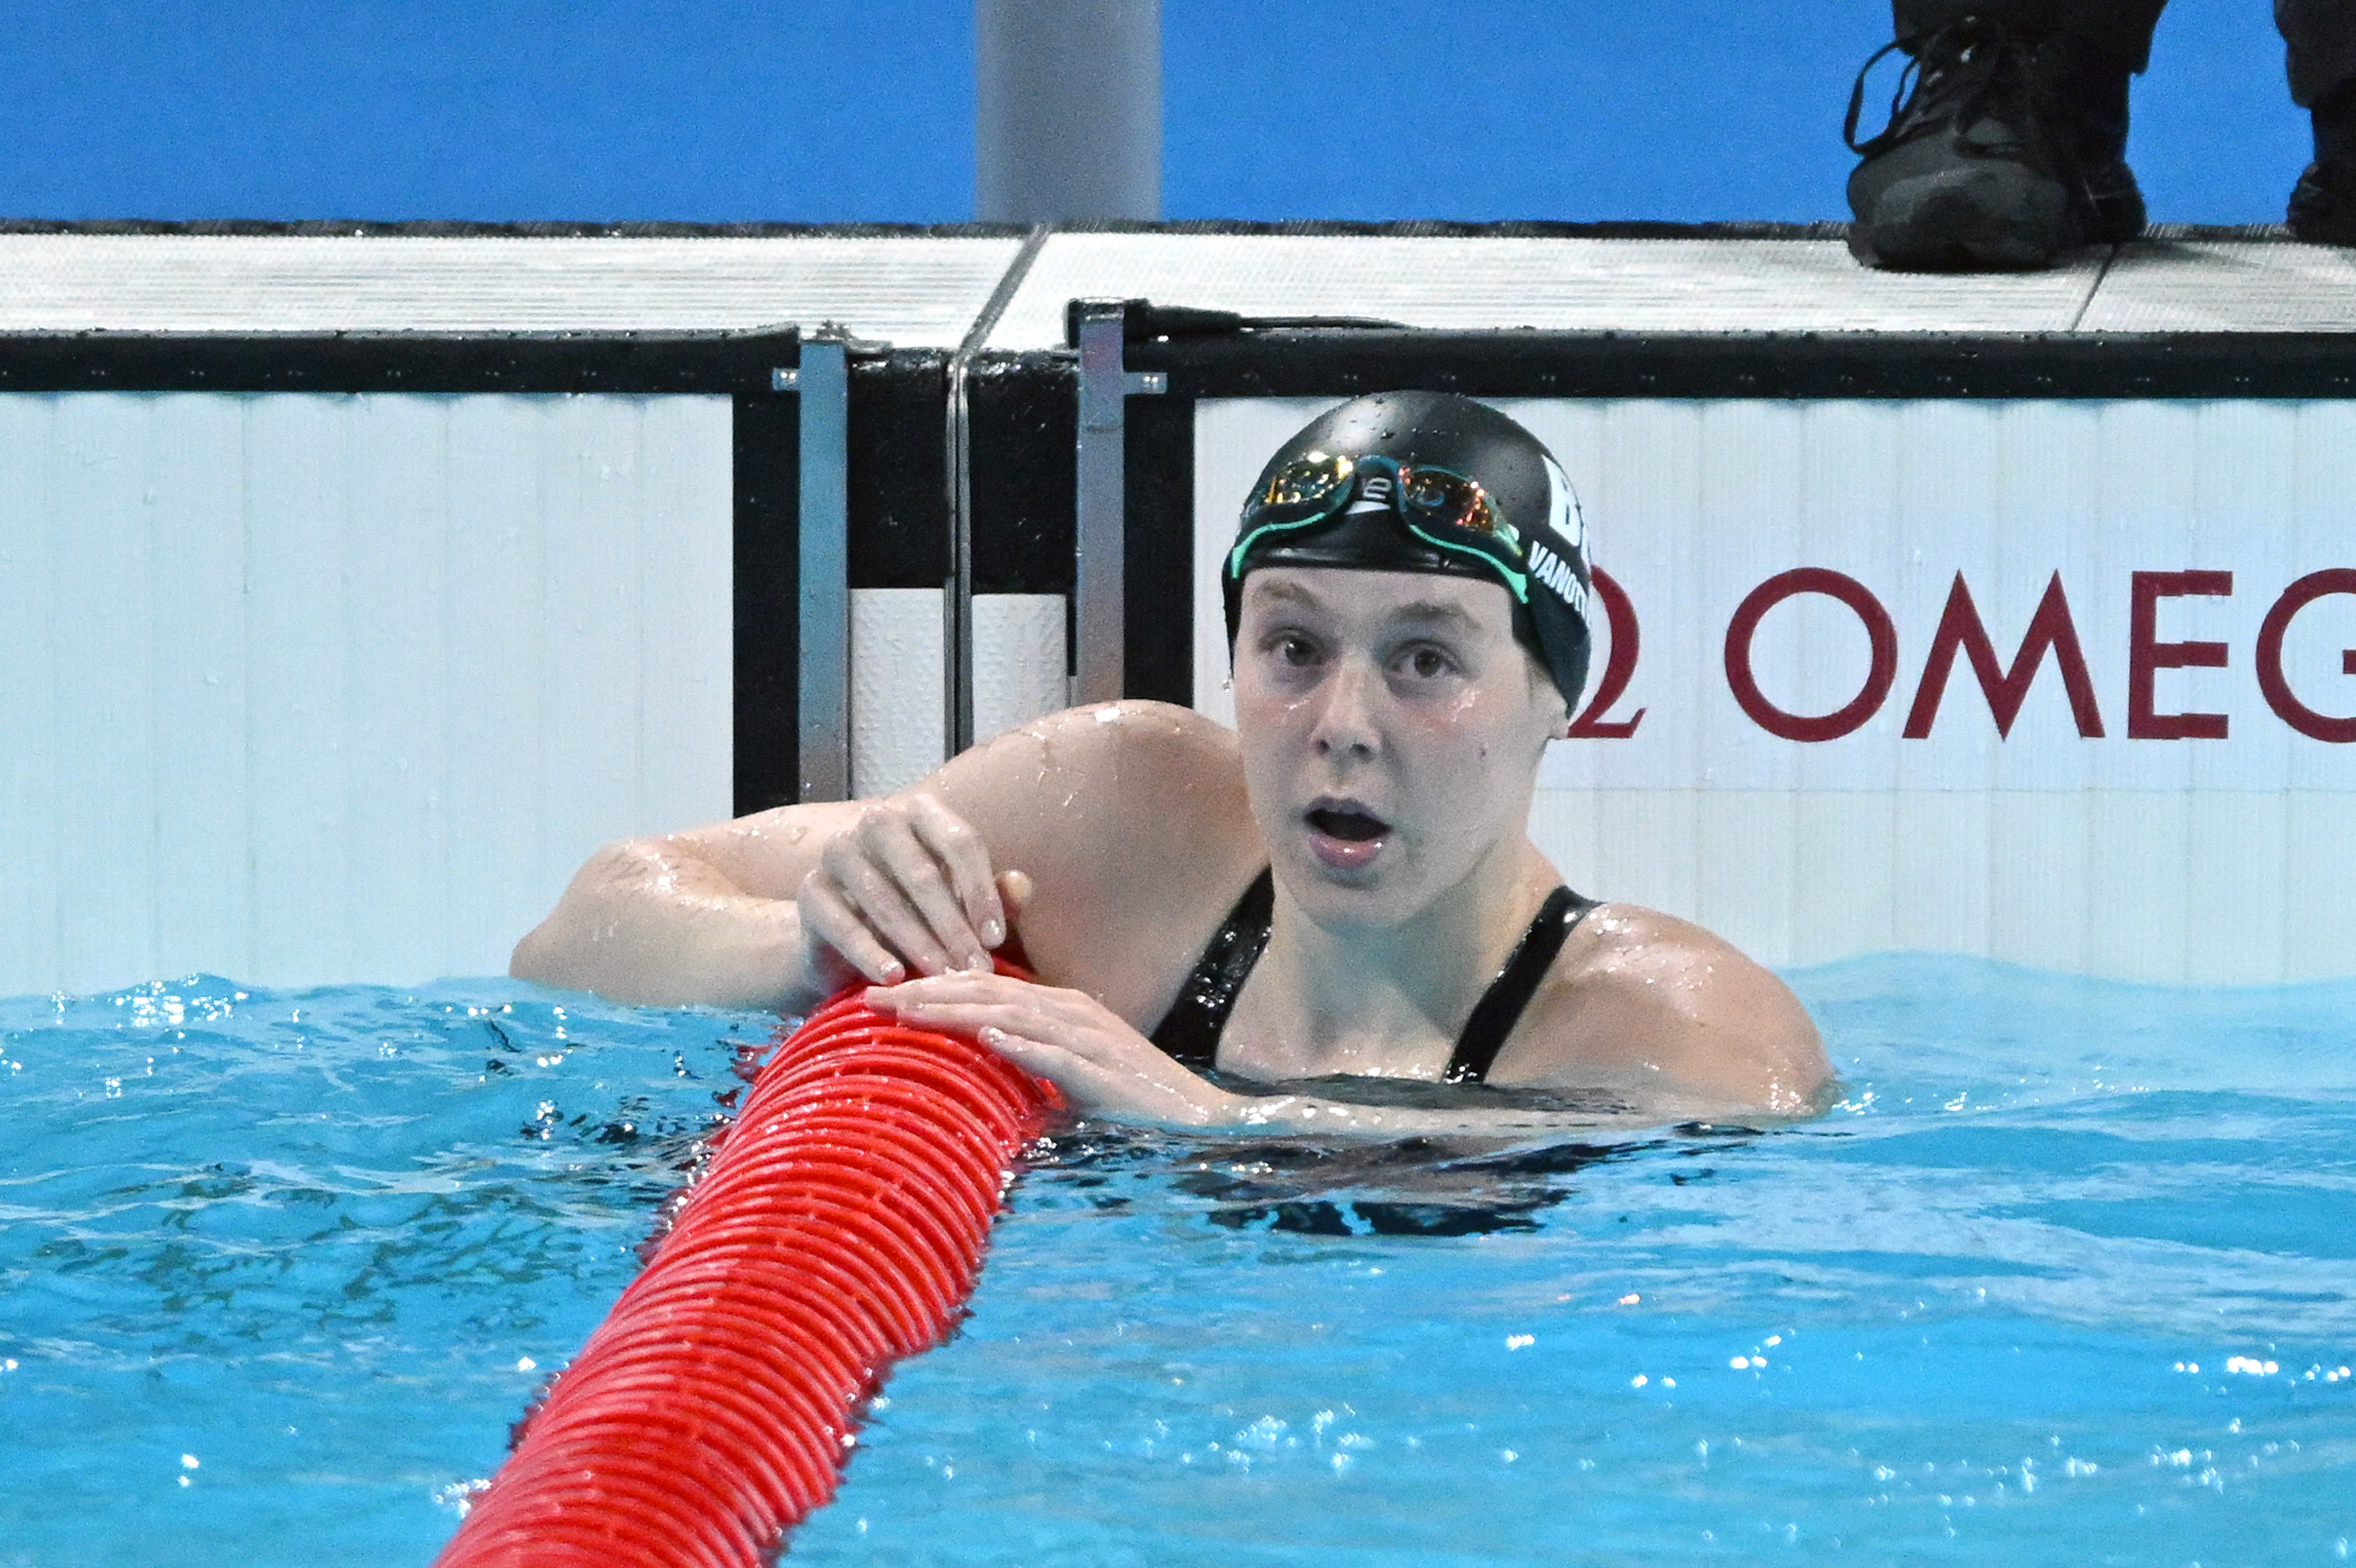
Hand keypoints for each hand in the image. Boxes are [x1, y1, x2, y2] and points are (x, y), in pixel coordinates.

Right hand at [796, 792, 1027, 987]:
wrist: (846, 941)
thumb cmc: (919, 915)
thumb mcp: (962, 907)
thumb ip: (994, 896)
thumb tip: (1023, 887)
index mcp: (921, 813)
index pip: (960, 843)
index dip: (981, 892)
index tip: (996, 939)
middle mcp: (877, 822)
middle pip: (924, 874)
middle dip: (954, 927)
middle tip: (976, 969)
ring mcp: (838, 852)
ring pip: (886, 902)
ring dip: (919, 945)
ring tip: (943, 979)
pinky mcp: (811, 890)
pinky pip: (843, 925)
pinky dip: (870, 953)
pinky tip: (893, 978)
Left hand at [866, 972, 1246, 1128]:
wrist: (1202, 1124)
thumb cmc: (1133, 1106)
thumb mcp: (1068, 1082)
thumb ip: (1027, 1073)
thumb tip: (977, 1084)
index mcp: (1062, 1010)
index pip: (986, 990)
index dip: (932, 988)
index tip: (882, 995)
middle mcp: (1074, 1014)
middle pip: (987, 995)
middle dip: (927, 992)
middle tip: (869, 997)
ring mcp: (1092, 1042)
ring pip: (1012, 1017)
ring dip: (956, 1012)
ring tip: (907, 1011)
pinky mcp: (1106, 1076)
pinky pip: (1058, 1057)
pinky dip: (1022, 1047)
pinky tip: (987, 1040)